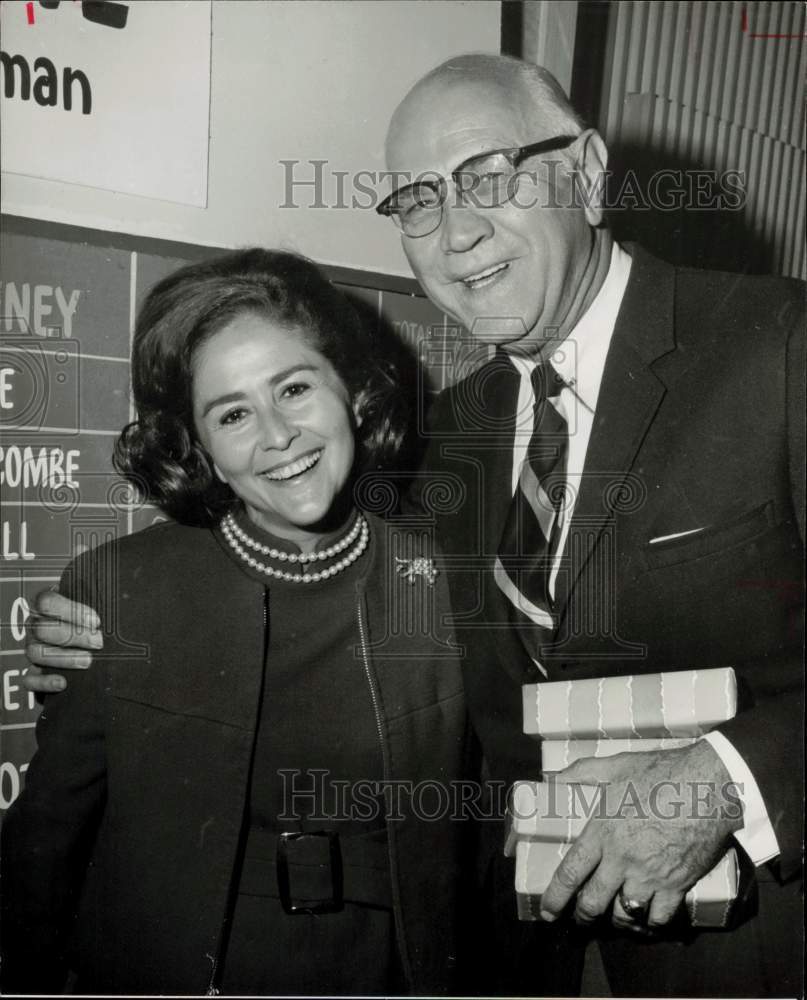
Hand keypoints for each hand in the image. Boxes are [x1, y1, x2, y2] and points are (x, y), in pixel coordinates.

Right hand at [23, 590, 102, 692]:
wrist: (90, 650)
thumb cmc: (95, 625)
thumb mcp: (94, 612)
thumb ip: (98, 604)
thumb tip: (109, 608)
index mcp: (46, 606)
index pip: (46, 601)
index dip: (70, 611)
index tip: (96, 621)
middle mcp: (35, 626)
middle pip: (41, 628)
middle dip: (72, 636)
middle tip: (97, 643)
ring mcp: (32, 650)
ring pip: (36, 652)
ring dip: (63, 658)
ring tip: (88, 661)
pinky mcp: (33, 674)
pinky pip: (29, 679)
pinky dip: (44, 682)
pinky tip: (62, 683)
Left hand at [539, 742, 743, 930]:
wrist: (709, 787)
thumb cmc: (661, 773)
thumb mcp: (617, 766)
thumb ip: (583, 772)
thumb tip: (555, 777)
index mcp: (602, 832)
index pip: (570, 873)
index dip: (556, 897)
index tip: (548, 911)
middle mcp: (621, 860)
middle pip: (593, 902)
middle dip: (583, 916)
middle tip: (580, 920)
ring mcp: (650, 876)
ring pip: (625, 914)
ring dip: (616, 920)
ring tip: (613, 917)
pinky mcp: (677, 885)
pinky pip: (659, 917)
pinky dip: (651, 922)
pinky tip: (647, 917)